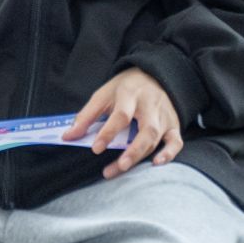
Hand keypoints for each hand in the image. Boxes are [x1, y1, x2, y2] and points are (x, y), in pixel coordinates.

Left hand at [63, 68, 184, 177]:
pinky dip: (169, 153)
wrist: (154, 74)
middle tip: (119, 165)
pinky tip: (157, 163)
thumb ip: (87, 116)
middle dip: (133, 150)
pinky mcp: (173, 125)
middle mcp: (150, 106)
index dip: (109, 133)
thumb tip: (68, 137)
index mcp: (131, 95)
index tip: (96, 148)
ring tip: (123, 168)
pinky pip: (176, 141)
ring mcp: (163, 116)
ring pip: (157, 137)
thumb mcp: (104, 94)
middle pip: (146, 129)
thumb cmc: (126, 88)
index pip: (121, 115)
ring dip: (142, 155)